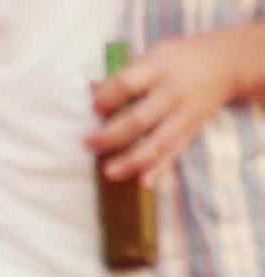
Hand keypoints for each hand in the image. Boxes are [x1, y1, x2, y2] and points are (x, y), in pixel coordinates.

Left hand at [84, 29, 241, 186]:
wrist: (226, 63)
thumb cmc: (177, 60)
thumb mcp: (152, 56)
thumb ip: (124, 74)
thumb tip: (92, 89)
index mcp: (158, 69)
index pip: (127, 84)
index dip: (108, 97)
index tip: (94, 107)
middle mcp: (171, 93)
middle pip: (139, 119)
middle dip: (111, 136)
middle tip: (88, 144)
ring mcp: (183, 115)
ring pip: (157, 142)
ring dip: (131, 160)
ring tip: (109, 172)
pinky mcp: (191, 131)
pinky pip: (174, 152)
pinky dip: (160, 169)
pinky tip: (143, 183)